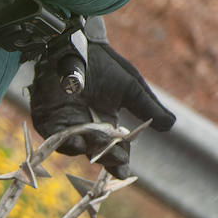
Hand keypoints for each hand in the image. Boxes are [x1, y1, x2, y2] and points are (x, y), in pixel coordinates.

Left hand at [30, 20, 174, 177]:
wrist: (79, 44)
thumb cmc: (104, 65)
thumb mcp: (130, 87)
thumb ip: (147, 107)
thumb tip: (170, 125)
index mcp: (106, 124)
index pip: (114, 149)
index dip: (119, 161)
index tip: (124, 173)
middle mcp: (85, 129)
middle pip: (95, 151)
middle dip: (105, 157)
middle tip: (116, 161)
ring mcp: (65, 124)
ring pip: (73, 146)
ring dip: (84, 150)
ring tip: (95, 151)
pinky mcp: (47, 118)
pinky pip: (52, 135)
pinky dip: (62, 141)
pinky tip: (75, 142)